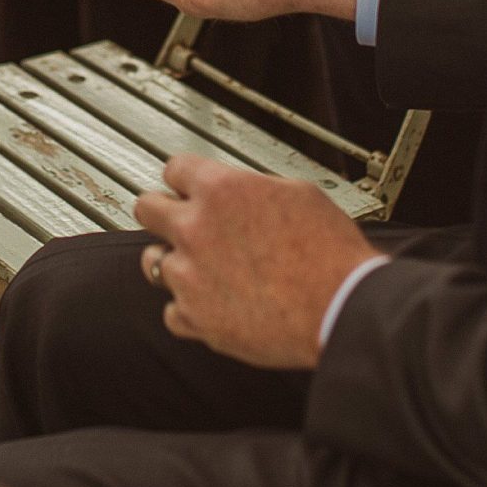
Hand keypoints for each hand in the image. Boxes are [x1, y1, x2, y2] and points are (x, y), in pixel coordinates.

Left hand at [135, 156, 383, 369]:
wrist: (340, 307)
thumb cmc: (329, 254)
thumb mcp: (298, 194)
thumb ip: (255, 188)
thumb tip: (245, 190)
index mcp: (221, 191)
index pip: (174, 169)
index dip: (184, 177)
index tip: (187, 186)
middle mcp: (195, 229)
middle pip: (146, 209)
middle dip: (162, 212)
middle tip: (179, 221)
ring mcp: (189, 276)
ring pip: (152, 261)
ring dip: (174, 262)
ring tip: (202, 269)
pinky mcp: (195, 318)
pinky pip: (171, 311)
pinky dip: (188, 308)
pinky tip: (212, 303)